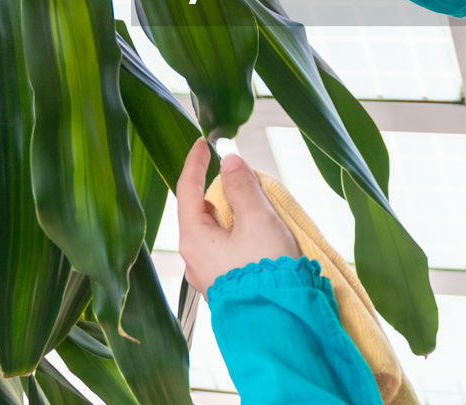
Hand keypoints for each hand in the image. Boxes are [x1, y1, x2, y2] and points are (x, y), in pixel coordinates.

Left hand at [177, 137, 300, 294]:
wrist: (278, 322)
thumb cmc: (266, 269)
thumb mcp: (257, 219)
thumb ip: (242, 186)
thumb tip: (230, 162)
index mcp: (194, 238)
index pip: (188, 189)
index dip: (195, 163)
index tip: (203, 143)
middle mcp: (194, 257)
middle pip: (201, 210)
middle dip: (221, 190)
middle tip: (243, 176)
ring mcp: (208, 274)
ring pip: (215, 230)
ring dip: (233, 212)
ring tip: (257, 204)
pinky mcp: (225, 284)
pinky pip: (226, 248)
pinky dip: (239, 232)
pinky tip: (259, 232)